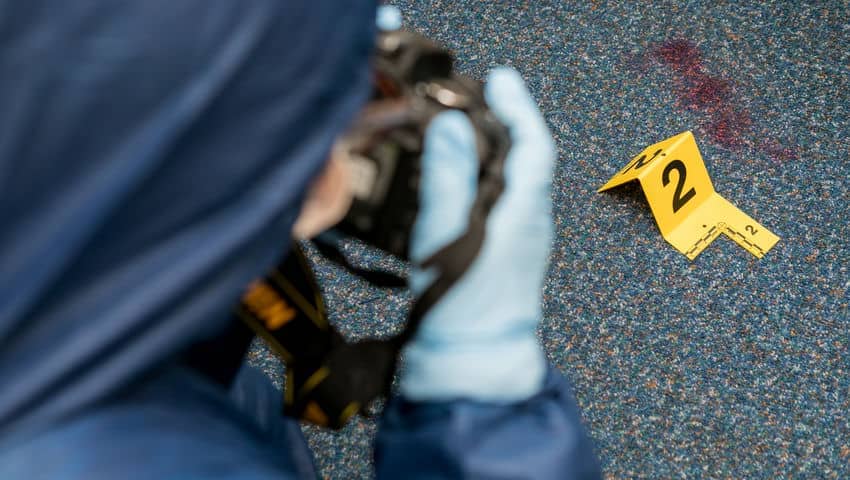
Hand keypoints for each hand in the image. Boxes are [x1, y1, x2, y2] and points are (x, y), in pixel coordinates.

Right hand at [401, 67, 555, 401]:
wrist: (473, 367)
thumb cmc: (464, 310)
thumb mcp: (449, 237)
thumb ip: (448, 179)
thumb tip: (451, 126)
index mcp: (524, 213)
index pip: (533, 145)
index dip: (519, 106)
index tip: (500, 79)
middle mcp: (529, 224)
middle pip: (525, 159)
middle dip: (502, 121)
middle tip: (472, 97)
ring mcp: (518, 243)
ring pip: (512, 181)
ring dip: (491, 150)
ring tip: (460, 131)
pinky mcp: (501, 258)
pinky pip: (498, 203)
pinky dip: (481, 179)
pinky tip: (456, 185)